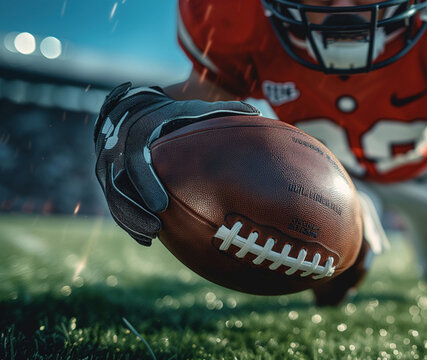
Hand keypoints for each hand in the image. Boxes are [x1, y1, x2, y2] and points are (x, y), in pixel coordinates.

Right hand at [93, 82, 259, 244]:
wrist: (132, 109)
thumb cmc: (169, 115)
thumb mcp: (190, 110)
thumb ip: (218, 113)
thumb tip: (255, 114)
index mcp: (136, 137)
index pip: (136, 163)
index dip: (146, 185)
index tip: (160, 206)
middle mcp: (115, 153)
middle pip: (119, 187)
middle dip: (134, 210)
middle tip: (156, 228)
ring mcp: (107, 168)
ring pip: (114, 199)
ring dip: (131, 220)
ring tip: (152, 236)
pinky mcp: (107, 180)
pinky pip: (115, 204)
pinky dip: (129, 221)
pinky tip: (148, 238)